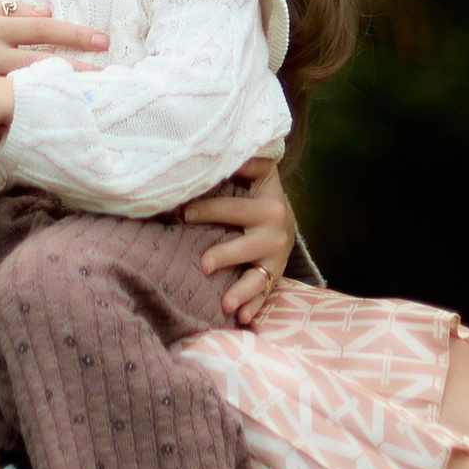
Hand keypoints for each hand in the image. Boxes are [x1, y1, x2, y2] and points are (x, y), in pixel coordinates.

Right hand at [0, 0, 105, 98]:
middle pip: (40, 60)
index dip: (72, 34)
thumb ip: (8, 9)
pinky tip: (51, 112)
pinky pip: (6, 104)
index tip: (102, 41)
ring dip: (58, 89)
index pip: (40, 28)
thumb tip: (47, 11)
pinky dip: (29, 106)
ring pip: (27, 84)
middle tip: (107, 75)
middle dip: (75, 68)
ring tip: (88, 95)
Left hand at [183, 156, 293, 327]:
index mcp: (269, 205)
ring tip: (225, 304)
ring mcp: (275, 259)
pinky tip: (243, 319)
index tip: (184, 213)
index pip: (234, 208)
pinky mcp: (274, 276)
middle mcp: (275, 233)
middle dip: (226, 255)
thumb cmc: (259, 192)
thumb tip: (230, 149)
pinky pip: (264, 295)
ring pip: (259, 278)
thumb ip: (249, 162)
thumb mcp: (260, 173)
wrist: (284, 216)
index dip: (210, 210)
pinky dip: (254, 307)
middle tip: (203, 265)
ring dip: (242, 291)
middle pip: (247, 246)